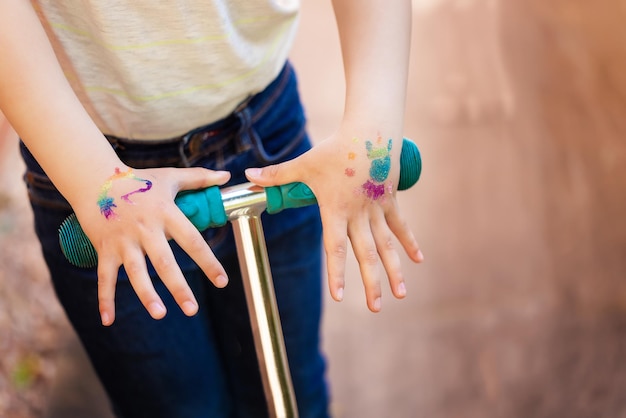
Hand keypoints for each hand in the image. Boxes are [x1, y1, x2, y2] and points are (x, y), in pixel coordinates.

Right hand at [74, 166, 230, 325]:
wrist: (94, 178)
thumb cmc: (139, 180)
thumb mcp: (170, 177)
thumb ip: (199, 178)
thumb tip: (227, 176)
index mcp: (166, 213)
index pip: (192, 241)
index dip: (208, 261)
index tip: (222, 281)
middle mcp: (145, 229)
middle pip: (164, 262)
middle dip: (178, 287)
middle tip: (192, 309)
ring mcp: (123, 240)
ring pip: (136, 272)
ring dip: (147, 295)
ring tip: (160, 314)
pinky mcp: (105, 248)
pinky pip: (104, 277)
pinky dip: (104, 299)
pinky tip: (108, 320)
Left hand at [246, 130, 422, 311]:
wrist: (369, 131)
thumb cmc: (334, 149)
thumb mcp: (304, 163)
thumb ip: (278, 175)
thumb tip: (248, 176)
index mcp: (337, 210)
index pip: (335, 247)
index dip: (337, 273)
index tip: (339, 297)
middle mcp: (359, 215)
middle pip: (366, 254)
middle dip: (372, 282)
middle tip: (376, 309)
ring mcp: (378, 209)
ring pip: (387, 245)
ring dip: (395, 270)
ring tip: (401, 295)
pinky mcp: (391, 201)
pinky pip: (401, 226)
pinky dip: (410, 243)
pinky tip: (419, 261)